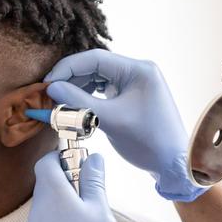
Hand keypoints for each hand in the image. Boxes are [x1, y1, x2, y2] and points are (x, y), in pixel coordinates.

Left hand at [24, 151, 118, 221]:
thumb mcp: (99, 213)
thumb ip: (94, 182)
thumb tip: (94, 158)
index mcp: (52, 194)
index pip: (47, 162)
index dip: (62, 157)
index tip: (82, 163)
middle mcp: (38, 207)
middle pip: (48, 181)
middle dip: (70, 180)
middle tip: (92, 195)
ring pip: (49, 202)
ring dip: (67, 202)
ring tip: (89, 219)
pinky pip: (48, 220)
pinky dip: (62, 219)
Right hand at [44, 49, 206, 201]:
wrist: (172, 163)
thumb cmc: (148, 141)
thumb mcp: (110, 120)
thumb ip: (79, 101)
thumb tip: (52, 88)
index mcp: (138, 69)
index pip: (95, 58)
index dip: (68, 68)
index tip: (48, 83)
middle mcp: (138, 71)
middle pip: (95, 67)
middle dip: (71, 79)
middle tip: (51, 94)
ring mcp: (136, 83)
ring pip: (98, 79)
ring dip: (79, 89)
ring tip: (60, 102)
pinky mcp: (133, 96)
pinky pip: (105, 90)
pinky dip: (90, 97)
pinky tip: (77, 106)